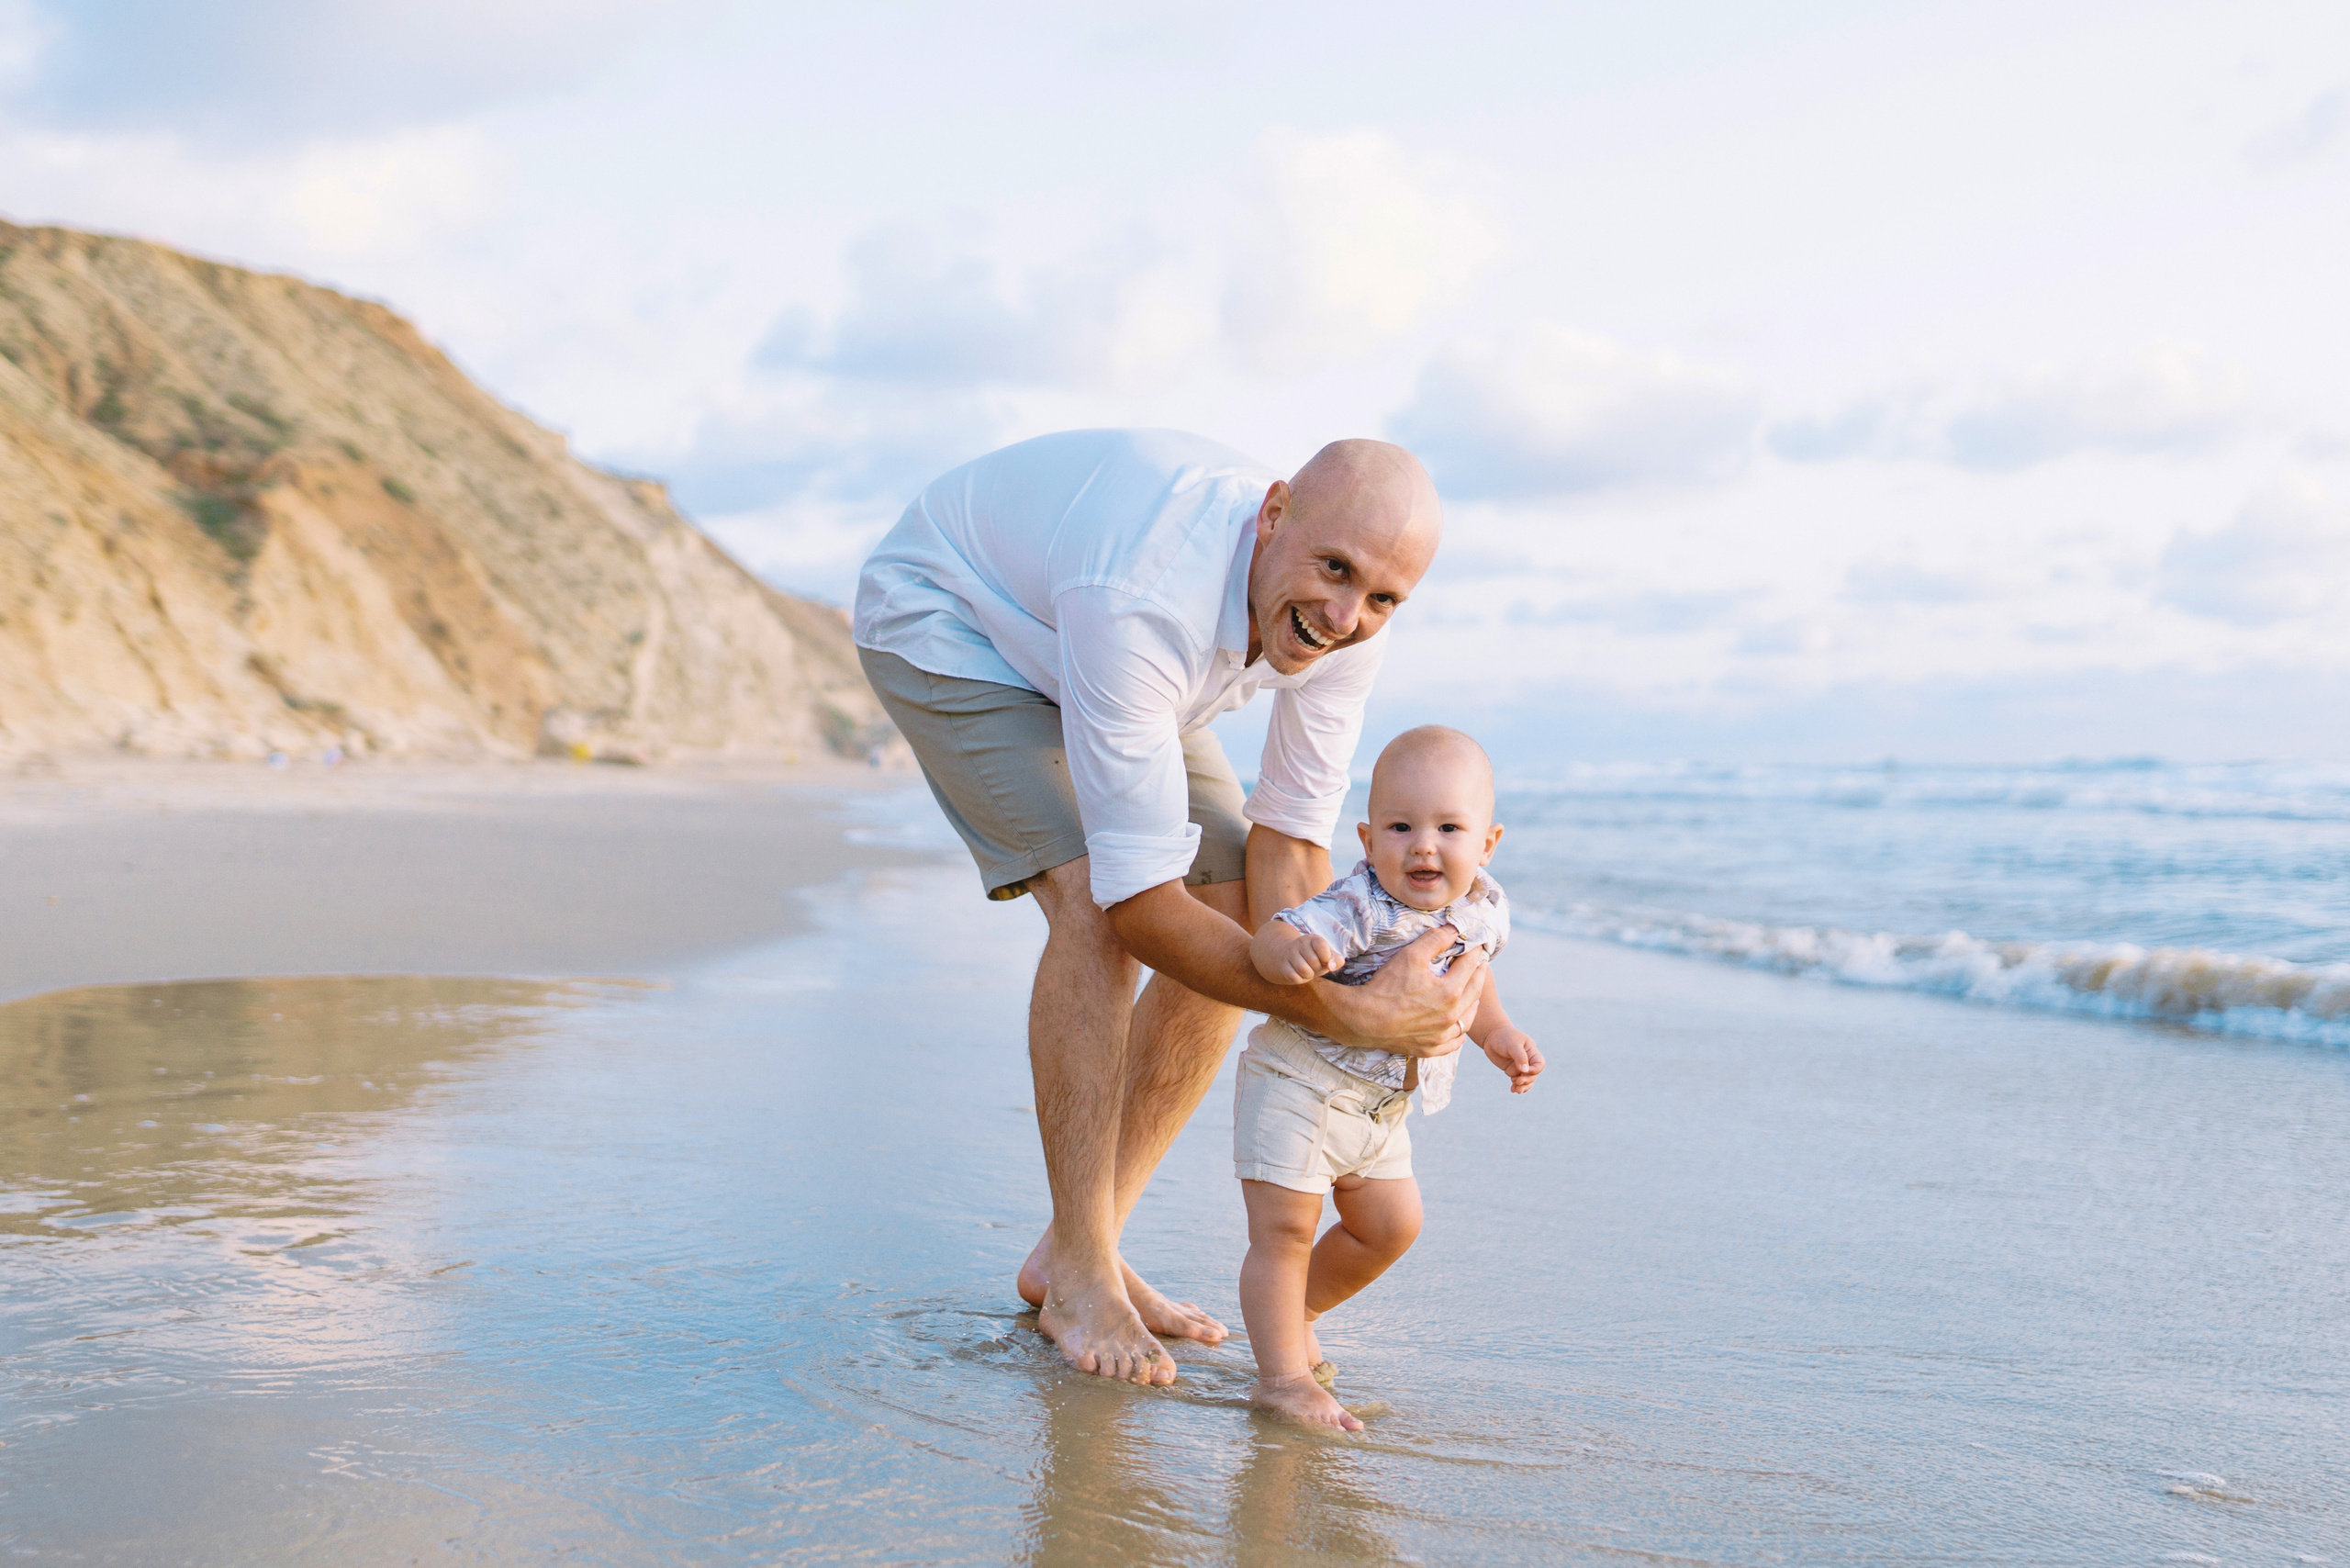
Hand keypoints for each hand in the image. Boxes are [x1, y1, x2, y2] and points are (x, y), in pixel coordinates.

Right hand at [1251, 921, 1340, 984]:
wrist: (1290, 956)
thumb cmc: (1315, 957)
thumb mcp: (1327, 956)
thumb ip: (1337, 960)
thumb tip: (1331, 967)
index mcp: (1313, 938)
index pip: (1321, 946)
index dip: (1326, 957)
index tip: (1324, 958)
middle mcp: (1300, 943)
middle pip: (1313, 961)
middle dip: (1317, 968)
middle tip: (1314, 966)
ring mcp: (1289, 954)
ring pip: (1303, 970)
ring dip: (1309, 975)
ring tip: (1308, 970)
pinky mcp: (1283, 965)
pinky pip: (1295, 978)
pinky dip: (1300, 979)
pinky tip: (1299, 974)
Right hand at [1319, 926, 1484, 1057]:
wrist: (1364, 1020)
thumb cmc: (1386, 986)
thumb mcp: (1410, 955)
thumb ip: (1435, 940)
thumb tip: (1454, 929)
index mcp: (1450, 991)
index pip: (1469, 966)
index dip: (1474, 952)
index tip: (1476, 945)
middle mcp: (1451, 1015)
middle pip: (1474, 991)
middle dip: (1478, 975)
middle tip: (1480, 964)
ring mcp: (1442, 1034)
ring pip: (1468, 1018)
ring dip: (1474, 1002)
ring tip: (1473, 991)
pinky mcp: (1431, 1048)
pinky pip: (1455, 1041)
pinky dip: (1460, 1031)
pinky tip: (1458, 1023)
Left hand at [1481, 1026, 1542, 1092]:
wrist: (1492, 1036)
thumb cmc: (1504, 1037)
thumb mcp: (1512, 1044)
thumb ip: (1519, 1056)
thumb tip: (1525, 1070)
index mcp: (1532, 1052)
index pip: (1539, 1064)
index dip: (1535, 1070)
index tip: (1524, 1071)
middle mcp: (1528, 1060)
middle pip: (1533, 1075)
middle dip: (1527, 1080)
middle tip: (1517, 1081)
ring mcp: (1520, 1066)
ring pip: (1526, 1080)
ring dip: (1523, 1086)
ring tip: (1516, 1090)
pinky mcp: (1512, 1070)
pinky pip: (1517, 1081)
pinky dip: (1516, 1086)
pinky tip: (1513, 1090)